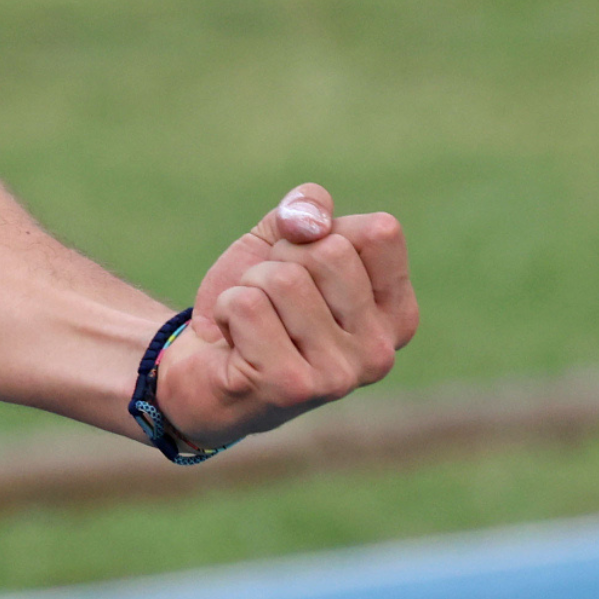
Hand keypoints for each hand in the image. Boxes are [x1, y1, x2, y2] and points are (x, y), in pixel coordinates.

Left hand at [152, 182, 416, 452]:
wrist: (202, 365)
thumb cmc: (257, 301)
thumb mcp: (282, 239)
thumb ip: (305, 209)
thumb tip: (309, 223)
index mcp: (396, 315)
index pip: (382, 233)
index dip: (323, 233)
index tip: (303, 266)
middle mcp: (380, 351)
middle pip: (330, 251)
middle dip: (280, 259)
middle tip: (269, 300)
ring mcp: (341, 376)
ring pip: (284, 278)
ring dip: (249, 286)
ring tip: (251, 322)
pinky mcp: (292, 388)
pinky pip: (247, 304)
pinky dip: (226, 309)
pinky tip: (233, 342)